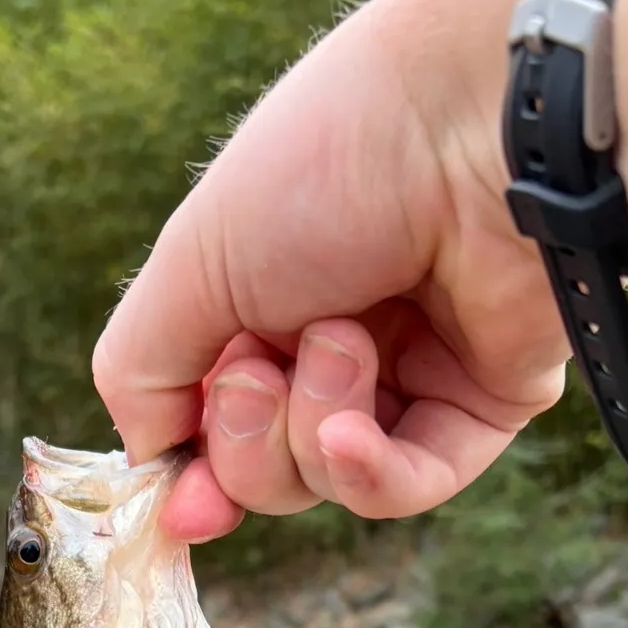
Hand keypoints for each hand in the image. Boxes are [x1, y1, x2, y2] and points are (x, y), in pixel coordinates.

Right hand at [92, 0, 590, 540]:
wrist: (466, 123)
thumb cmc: (322, 165)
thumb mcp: (190, 265)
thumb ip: (142, 369)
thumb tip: (148, 457)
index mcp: (261, 302)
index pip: (214, 426)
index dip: (193, 474)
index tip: (180, 505)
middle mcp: (333, 343)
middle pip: (263, 469)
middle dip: (247, 436)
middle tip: (262, 368)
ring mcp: (410, 375)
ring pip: (329, 479)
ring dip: (310, 423)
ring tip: (343, 337)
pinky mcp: (485, 400)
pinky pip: (411, 484)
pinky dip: (368, 472)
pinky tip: (349, 434)